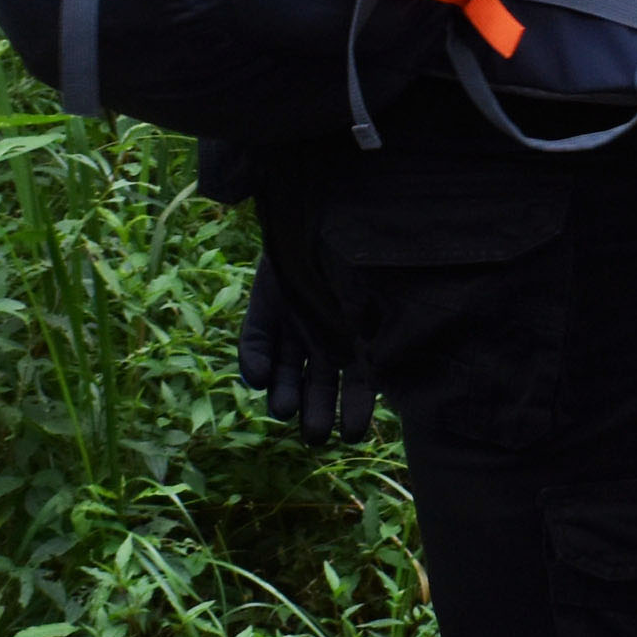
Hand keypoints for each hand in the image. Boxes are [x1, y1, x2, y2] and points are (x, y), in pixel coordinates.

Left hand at [240, 235, 374, 445]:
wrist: (323, 201)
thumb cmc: (362, 246)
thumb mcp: (374, 292)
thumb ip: (376, 331)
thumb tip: (381, 371)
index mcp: (362, 332)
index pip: (358, 381)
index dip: (353, 409)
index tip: (351, 433)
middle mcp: (327, 331)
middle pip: (318, 382)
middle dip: (316, 410)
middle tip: (314, 436)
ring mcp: (295, 318)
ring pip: (287, 369)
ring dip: (284, 394)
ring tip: (284, 412)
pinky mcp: (267, 305)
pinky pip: (257, 339)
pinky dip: (255, 359)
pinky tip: (259, 378)